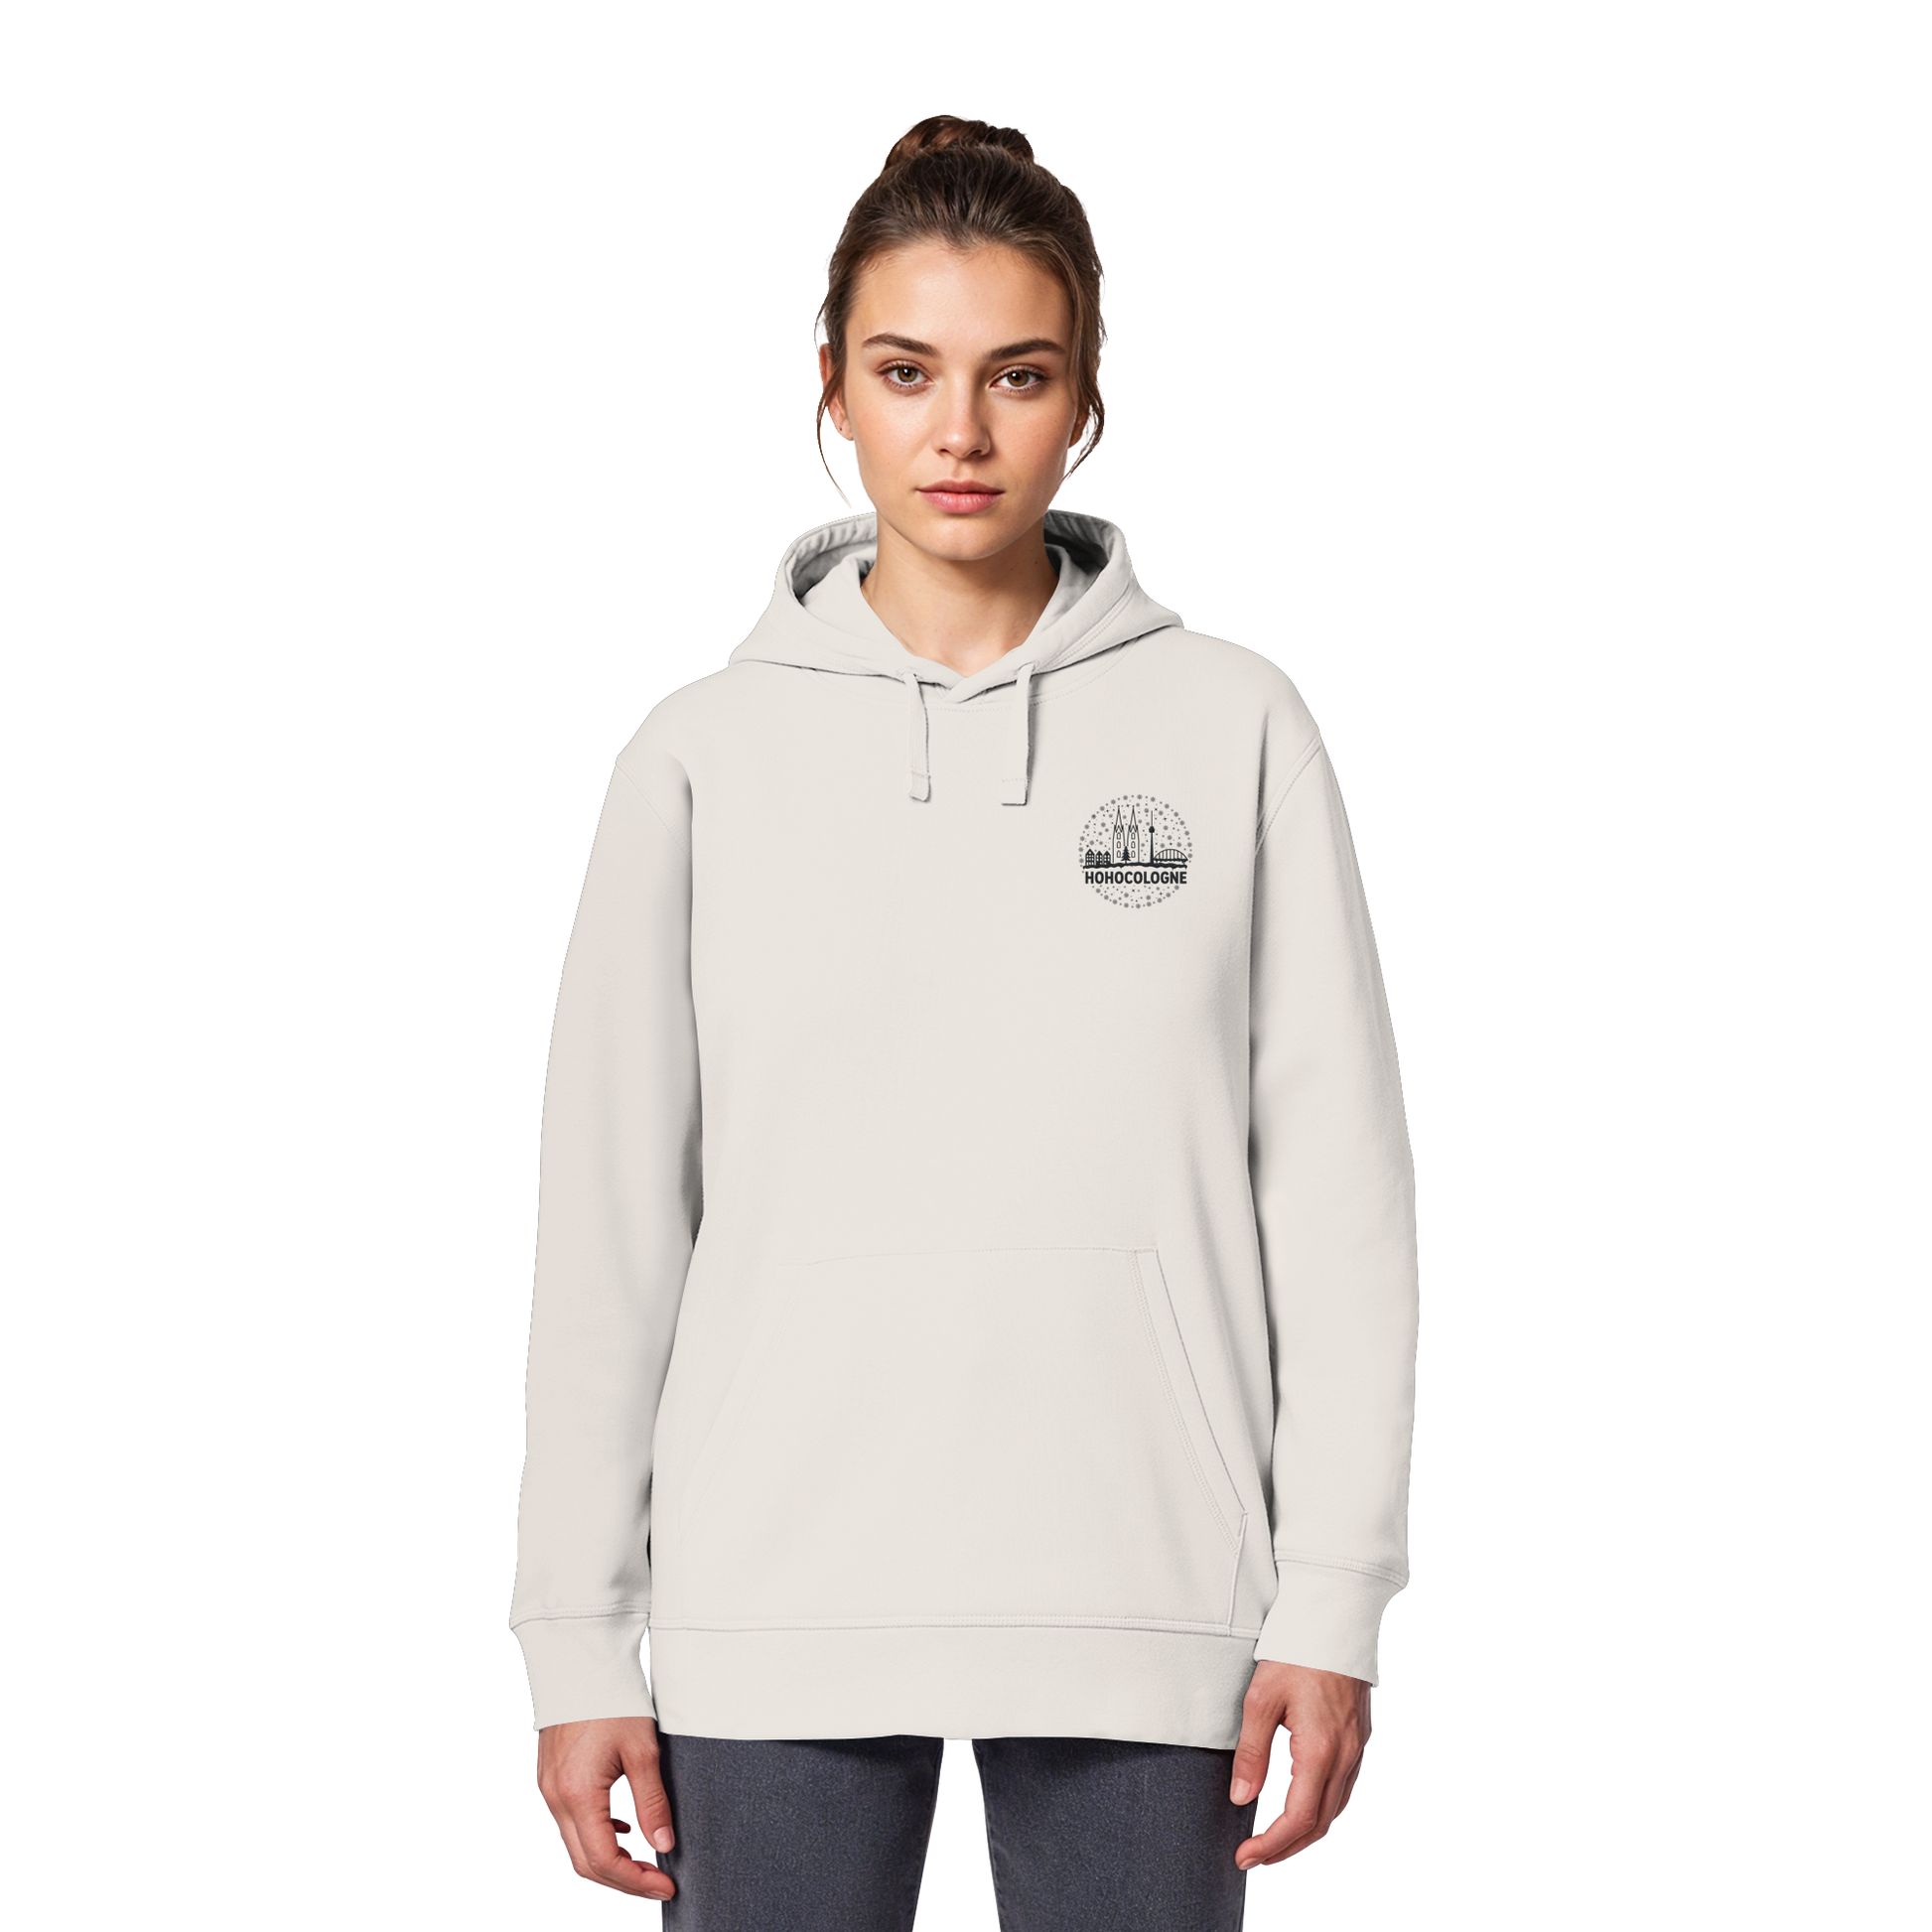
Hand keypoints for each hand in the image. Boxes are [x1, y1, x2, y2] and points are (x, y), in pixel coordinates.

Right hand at [534, 1715, 676, 1901]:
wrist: (580, 1660)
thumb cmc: (614, 1698)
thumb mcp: (642, 1750)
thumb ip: (652, 1802)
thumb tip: (664, 1846)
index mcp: (577, 1794)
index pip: (604, 1860)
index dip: (636, 1881)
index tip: (666, 1886)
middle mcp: (555, 1798)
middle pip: (585, 1864)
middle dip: (623, 1881)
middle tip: (658, 1884)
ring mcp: (548, 1789)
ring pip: (575, 1847)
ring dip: (610, 1862)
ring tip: (646, 1863)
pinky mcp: (549, 1779)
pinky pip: (569, 1824)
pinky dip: (596, 1837)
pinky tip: (623, 1831)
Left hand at [1229, 1661, 1371, 1869]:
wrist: (1334, 1620)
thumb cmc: (1296, 1654)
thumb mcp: (1261, 1700)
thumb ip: (1252, 1752)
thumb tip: (1241, 1797)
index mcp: (1320, 1751)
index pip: (1298, 1819)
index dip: (1271, 1846)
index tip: (1245, 1856)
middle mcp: (1345, 1757)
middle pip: (1321, 1825)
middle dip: (1287, 1850)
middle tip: (1255, 1858)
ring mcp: (1357, 1750)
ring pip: (1336, 1811)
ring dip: (1306, 1835)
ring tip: (1274, 1843)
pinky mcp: (1360, 1740)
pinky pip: (1345, 1791)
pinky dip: (1323, 1811)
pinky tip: (1304, 1810)